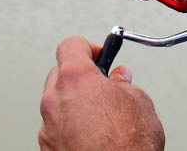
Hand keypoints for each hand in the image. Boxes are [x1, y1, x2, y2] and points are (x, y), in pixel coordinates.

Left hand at [38, 37, 164, 150]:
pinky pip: (56, 128)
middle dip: (79, 77)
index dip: (89, 48)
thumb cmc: (127, 145)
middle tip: (102, 86)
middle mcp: (55, 100)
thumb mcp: (139, 102)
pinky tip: (90, 137)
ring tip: (99, 118)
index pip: (71, 45)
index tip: (100, 55)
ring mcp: (48, 126)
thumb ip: (124, 83)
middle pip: (60, 74)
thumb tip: (121, 79)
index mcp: (75, 78)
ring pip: (57, 104)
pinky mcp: (47, 148)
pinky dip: (69, 128)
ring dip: (73, 104)